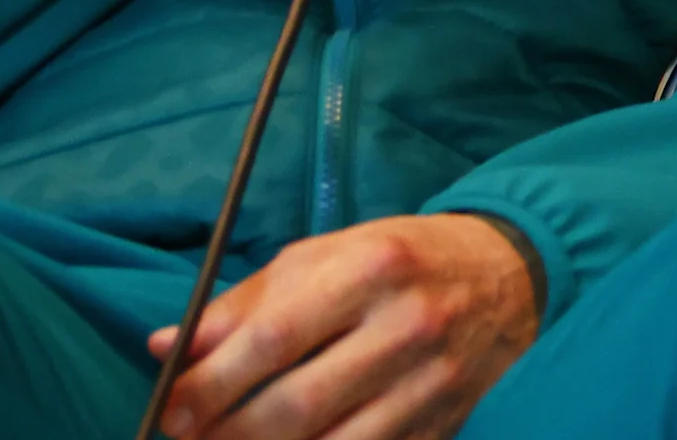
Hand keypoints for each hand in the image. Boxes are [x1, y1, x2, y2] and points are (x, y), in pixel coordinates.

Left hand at [149, 213, 538, 439]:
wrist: (509, 276)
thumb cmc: (399, 259)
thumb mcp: (326, 255)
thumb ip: (245, 302)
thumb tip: (167, 347)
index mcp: (370, 268)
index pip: (272, 338)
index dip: (210, 384)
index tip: (169, 409)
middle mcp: (406, 326)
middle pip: (295, 406)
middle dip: (225, 434)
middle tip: (189, 438)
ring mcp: (430, 384)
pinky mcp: (442, 426)